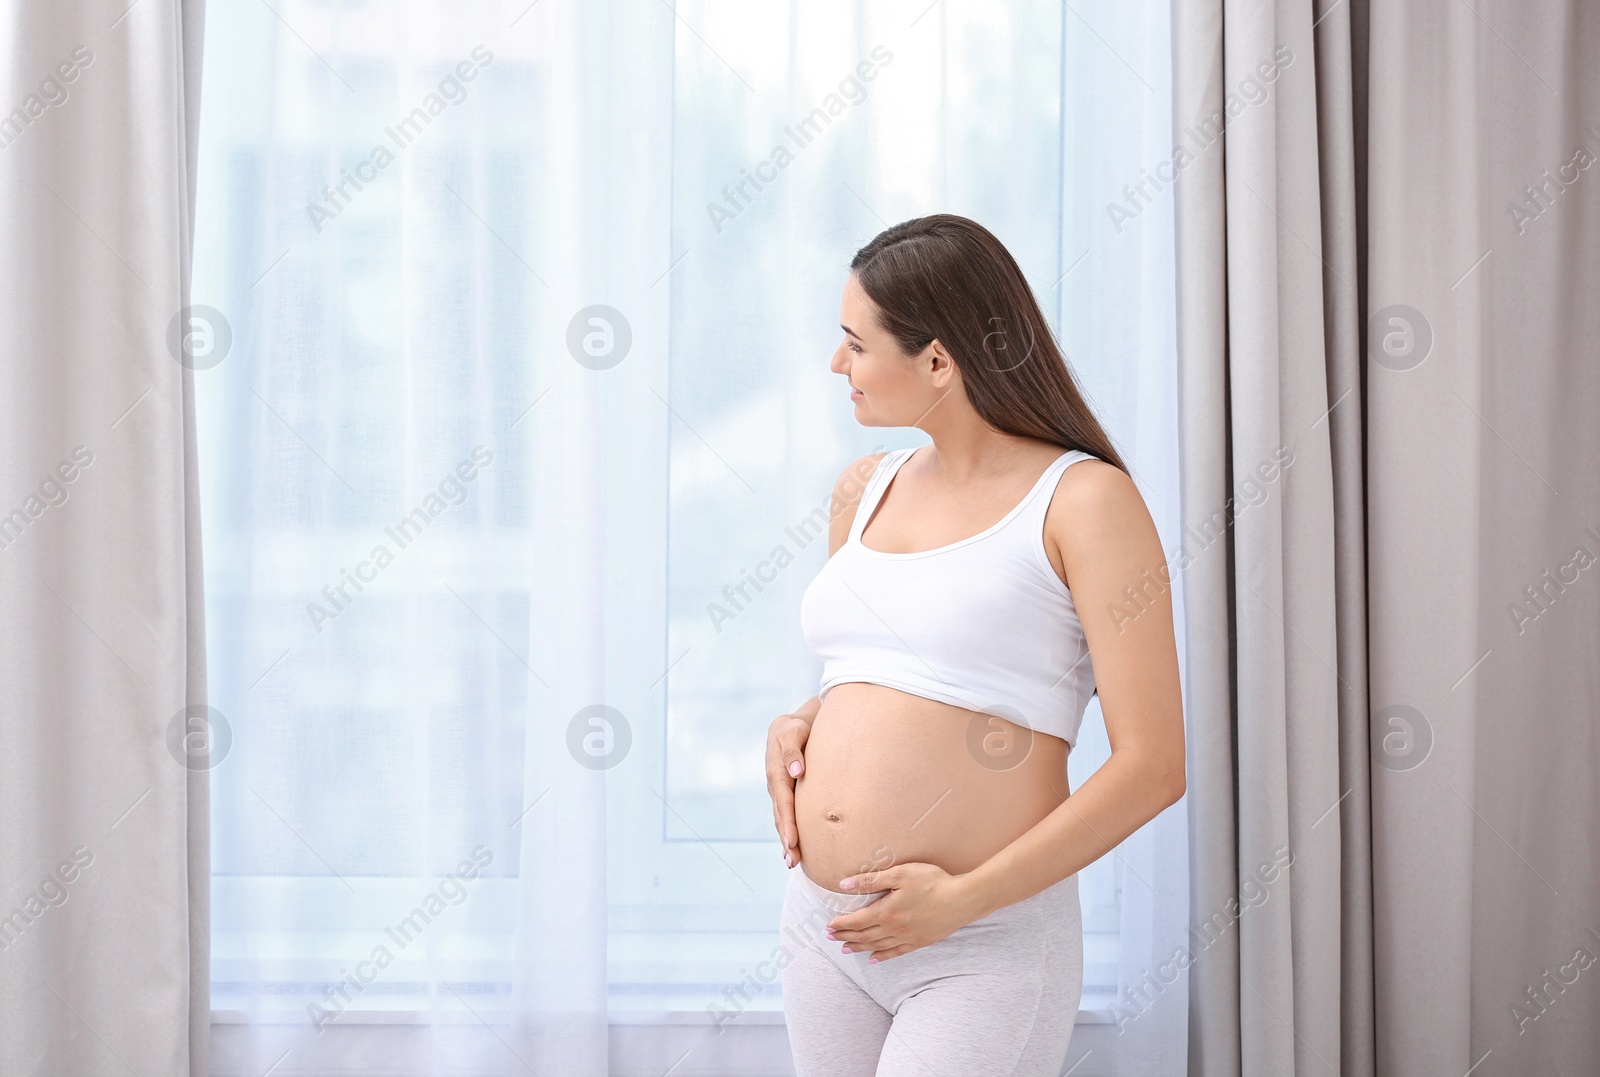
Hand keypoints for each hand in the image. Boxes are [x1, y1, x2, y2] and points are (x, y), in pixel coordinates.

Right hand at [765, 713, 810, 867]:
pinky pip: (785, 817)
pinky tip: (792, 851)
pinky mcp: (785, 796)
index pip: (784, 801)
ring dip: (786, 841)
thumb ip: (793, 750)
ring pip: (782, 820)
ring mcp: (778, 793)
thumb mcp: (794, 732)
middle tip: (793, 860)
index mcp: (777, 773)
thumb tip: (796, 771)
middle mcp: (775, 787)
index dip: (788, 822)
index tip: (793, 841)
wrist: (788, 728)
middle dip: (786, 838)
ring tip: (792, 862)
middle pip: (781, 816)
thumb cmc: (795, 730)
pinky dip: (787, 833)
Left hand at [825, 862, 985, 961]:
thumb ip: (871, 880)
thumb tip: (844, 885)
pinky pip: (896, 953)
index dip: (841, 925)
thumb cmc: (932, 882)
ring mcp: (907, 937)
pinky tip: (875, 958)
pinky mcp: (920, 942)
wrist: (962, 899)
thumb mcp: (900, 874)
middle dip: (845, 936)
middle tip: (830, 938)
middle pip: (863, 935)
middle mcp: (894, 928)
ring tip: (846, 949)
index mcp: (886, 911)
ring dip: (859, 948)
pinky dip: (883, 956)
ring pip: (877, 946)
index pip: (856, 921)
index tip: (828, 926)